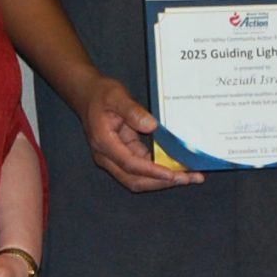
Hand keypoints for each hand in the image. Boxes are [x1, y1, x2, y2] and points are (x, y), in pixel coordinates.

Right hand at [77, 76, 200, 192]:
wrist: (88, 95)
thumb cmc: (100, 94)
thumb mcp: (116, 96)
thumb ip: (132, 111)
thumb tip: (151, 126)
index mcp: (104, 143)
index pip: (130, 164)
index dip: (152, 171)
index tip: (172, 174)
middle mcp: (107, 156)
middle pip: (134, 180)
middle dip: (162, 182)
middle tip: (189, 178)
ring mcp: (115, 158)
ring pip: (138, 179)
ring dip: (162, 181)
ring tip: (189, 177)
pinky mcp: (124, 155)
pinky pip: (142, 169)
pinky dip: (159, 171)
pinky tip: (177, 167)